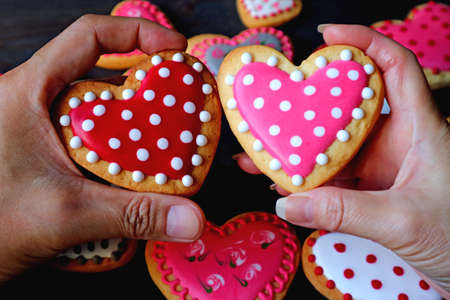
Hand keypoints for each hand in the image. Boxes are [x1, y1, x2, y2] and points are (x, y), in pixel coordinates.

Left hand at [0, 15, 204, 283]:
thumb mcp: (65, 215)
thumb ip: (133, 214)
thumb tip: (191, 218)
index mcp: (28, 93)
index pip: (89, 36)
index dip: (138, 33)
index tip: (175, 48)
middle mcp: (33, 102)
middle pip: (100, 74)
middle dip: (145, 86)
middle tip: (179, 103)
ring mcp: (38, 128)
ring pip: (97, 109)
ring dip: (133, 121)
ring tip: (166, 139)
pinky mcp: (44, 152)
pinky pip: (91, 136)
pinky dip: (118, 146)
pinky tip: (136, 169)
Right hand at [234, 24, 449, 292]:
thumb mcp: (402, 221)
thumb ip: (344, 212)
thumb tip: (288, 203)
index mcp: (419, 129)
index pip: (395, 67)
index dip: (364, 43)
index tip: (327, 37)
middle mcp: (397, 142)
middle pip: (349, 109)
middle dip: (308, 108)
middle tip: (274, 105)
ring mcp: (382, 168)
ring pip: (334, 149)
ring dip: (298, 153)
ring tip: (260, 154)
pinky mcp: (372, 192)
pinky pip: (333, 181)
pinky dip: (308, 184)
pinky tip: (283, 188)